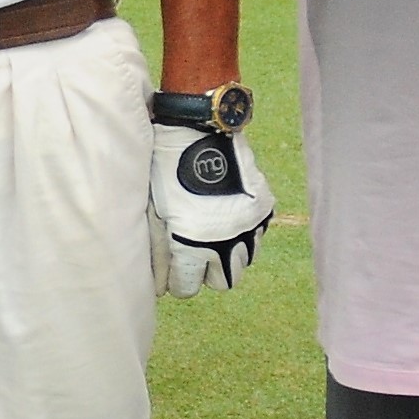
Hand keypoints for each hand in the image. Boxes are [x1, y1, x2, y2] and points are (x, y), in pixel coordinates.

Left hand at [150, 121, 275, 297]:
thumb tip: (159, 286)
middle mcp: (227, 241)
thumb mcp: (155, 212)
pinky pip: (257, 237)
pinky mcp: (263, 209)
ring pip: (243, 262)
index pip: (187, 288)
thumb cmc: (166, 170)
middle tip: (194, 250)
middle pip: (221, 282)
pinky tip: (227, 214)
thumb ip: (158, 252)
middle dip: (205, 271)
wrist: (198, 129)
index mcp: (193, 245)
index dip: (178, 279)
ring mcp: (249, 225)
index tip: (175, 265)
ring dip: (227, 254)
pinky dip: (243, 233)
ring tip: (211, 232)